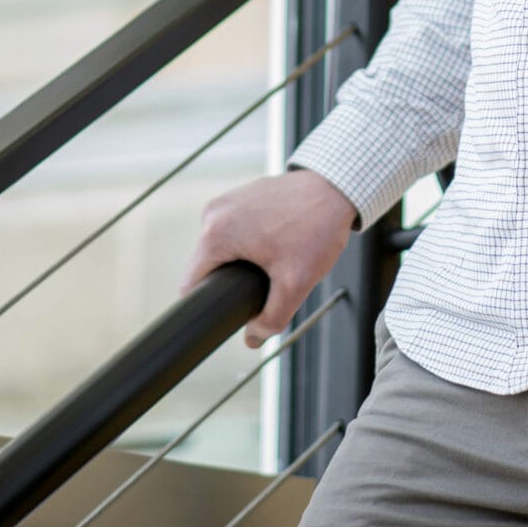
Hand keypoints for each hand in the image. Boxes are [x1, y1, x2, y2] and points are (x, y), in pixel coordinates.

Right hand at [184, 169, 359, 343]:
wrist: (335, 188)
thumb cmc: (315, 227)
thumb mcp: (295, 282)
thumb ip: (271, 318)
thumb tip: (252, 338)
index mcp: (215, 234)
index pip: (192, 284)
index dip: (206, 305)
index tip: (225, 313)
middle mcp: (213, 214)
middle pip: (207, 266)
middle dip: (230, 282)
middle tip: (264, 285)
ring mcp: (226, 201)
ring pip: (221, 248)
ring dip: (241, 261)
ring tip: (273, 261)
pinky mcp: (240, 196)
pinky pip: (234, 229)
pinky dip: (249, 241)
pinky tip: (275, 243)